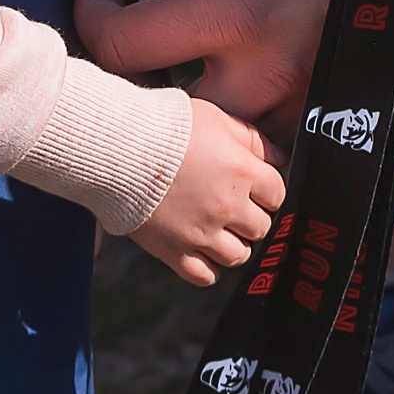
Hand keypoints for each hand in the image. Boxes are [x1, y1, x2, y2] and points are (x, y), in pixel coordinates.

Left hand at [76, 0, 393, 125]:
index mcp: (240, 11)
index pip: (126, 46)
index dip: (92, 17)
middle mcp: (269, 69)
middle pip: (168, 115)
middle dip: (140, 82)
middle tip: (137, 33)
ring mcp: (310, 92)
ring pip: (227, 128)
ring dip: (197, 98)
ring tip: (190, 47)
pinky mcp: (343, 97)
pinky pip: (278, 120)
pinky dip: (251, 101)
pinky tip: (247, 58)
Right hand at [134, 98, 287, 288]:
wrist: (114, 147)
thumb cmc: (163, 125)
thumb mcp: (214, 117)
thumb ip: (250, 138)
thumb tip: (278, 158)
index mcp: (241, 172)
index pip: (277, 193)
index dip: (266, 189)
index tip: (254, 186)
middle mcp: (226, 207)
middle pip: (260, 227)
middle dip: (251, 217)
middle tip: (234, 206)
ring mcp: (200, 233)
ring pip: (238, 255)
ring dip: (233, 243)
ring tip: (218, 228)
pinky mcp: (173, 251)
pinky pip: (205, 275)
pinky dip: (209, 268)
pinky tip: (202, 251)